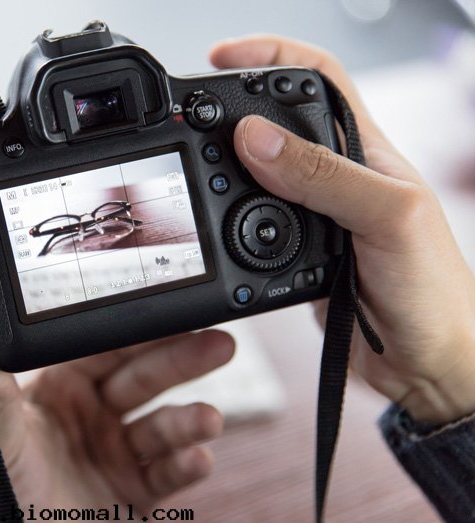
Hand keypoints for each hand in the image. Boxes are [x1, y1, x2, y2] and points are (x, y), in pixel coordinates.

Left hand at [0, 330, 233, 522]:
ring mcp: (117, 453)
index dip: (138, 329)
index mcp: (60, 390)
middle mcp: (93, 415)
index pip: (105, 347)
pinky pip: (168, 474)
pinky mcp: (135, 493)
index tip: (171, 309)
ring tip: (209, 419)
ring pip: (163, 425)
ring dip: (190, 419)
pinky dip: (186, 466)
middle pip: (144, 377)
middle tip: (218, 342)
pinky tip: (198, 458)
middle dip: (182, 359)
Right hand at [210, 35, 474, 423]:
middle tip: (192, 118)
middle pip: (274, 121)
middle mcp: (337, 175)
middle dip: (230, 110)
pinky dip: (225, 218)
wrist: (425, 363)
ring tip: (195, 167)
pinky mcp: (295, 252)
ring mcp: (314, 214)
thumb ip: (324, 176)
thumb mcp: (386, 220)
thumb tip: (255, 137)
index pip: (315, 77)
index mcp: (365, 151)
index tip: (219, 58)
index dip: (268, 55)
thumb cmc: (433, 291)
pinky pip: (249, 223)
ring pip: (256, 173)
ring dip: (223, 166)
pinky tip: (214, 220)